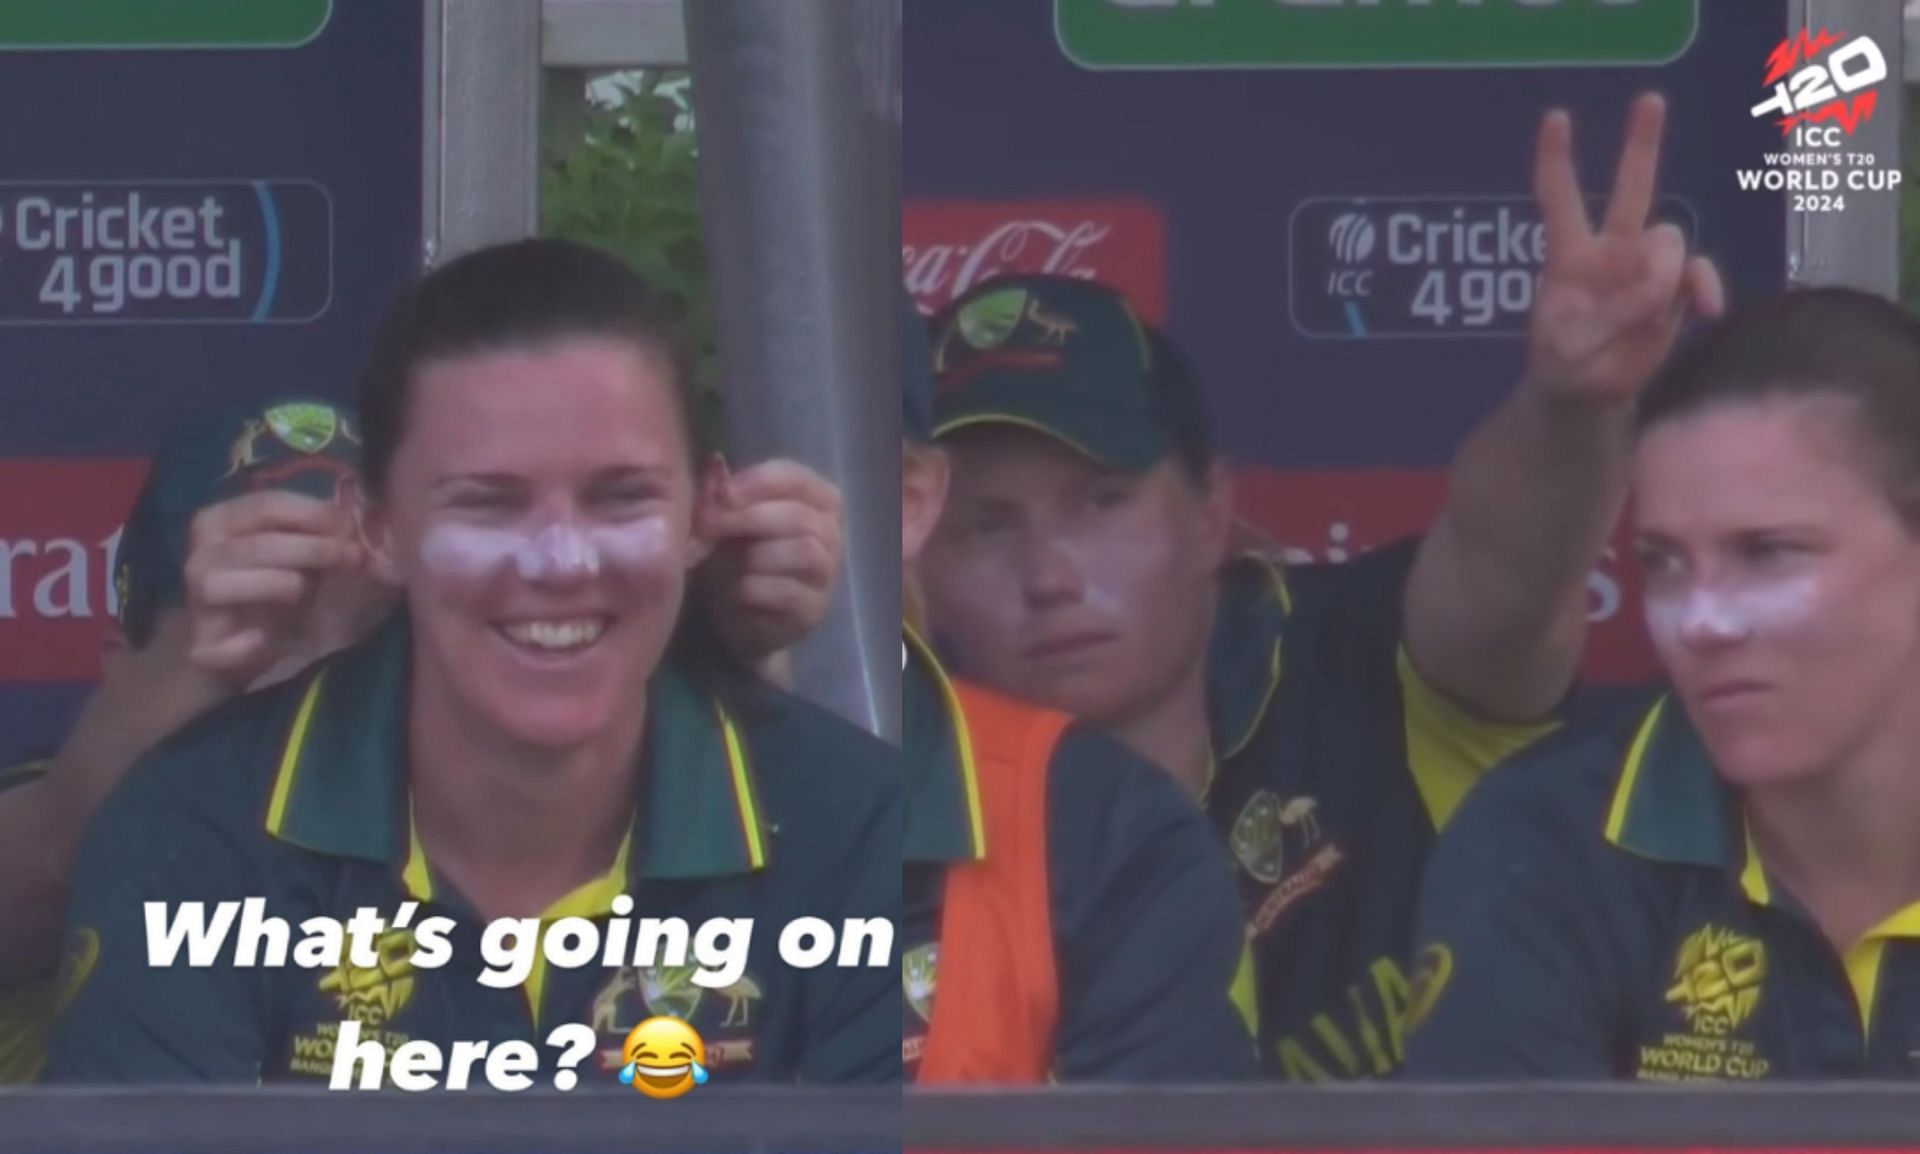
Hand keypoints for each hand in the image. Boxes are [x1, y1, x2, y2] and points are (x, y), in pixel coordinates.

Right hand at [182, 490, 364, 688]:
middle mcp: (200, 554)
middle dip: (312, 548)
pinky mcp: (200, 646)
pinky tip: (264, 639)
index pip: (266, 504)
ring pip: (228, 583)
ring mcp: (195, 599)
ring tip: (305, 591)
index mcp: (220, 520)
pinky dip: (246, 644)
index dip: (312, 513)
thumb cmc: (276, 585)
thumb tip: (352, 524)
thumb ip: (318, 535)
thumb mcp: (299, 552)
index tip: (349, 526)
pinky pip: (222, 644)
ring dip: (279, 585)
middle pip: (257, 544)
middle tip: (352, 555)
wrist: (243, 643)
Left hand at [699, 458, 844, 666]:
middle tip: (706, 525)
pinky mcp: (814, 609)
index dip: (757, 482)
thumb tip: (716, 462)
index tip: (721, 493)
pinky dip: (754, 588)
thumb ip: (718, 492)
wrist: (737, 616)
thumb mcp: (721, 520)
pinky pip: (789, 591)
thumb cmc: (734, 557)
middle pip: (799, 515)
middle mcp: (830, 531)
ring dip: (754, 556)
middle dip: (747, 518)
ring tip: (723, 563)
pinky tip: (735, 591)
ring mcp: (827, 573)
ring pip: (803, 551)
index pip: (795, 477)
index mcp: (814, 497)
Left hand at [1526, 93, 1725, 408]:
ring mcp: (1645, 266)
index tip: (1557, 117)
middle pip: (1631, 188)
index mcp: (1569, 255)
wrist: (1588, 392)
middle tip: (1649, 99)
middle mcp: (1610, 249)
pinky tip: (1706, 310)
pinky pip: (1698, 273)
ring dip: (1663, 274)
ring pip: (1668, 240)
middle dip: (1642, 142)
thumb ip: (1609, 318)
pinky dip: (1705, 287)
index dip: (1557, 159)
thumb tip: (1659, 291)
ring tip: (1647, 313)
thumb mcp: (1570, 348)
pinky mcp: (1674, 289)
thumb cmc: (1565, 363)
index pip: (1559, 197)